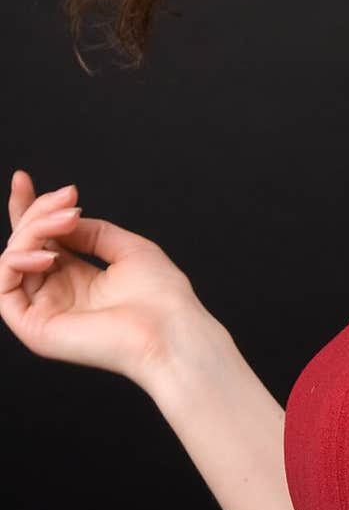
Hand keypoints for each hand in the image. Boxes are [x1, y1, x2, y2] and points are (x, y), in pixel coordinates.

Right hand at [2, 169, 201, 387]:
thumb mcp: (126, 248)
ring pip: (12, 258)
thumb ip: (90, 232)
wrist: (171, 330)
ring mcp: (44, 310)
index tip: (23, 179)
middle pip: (23, 244)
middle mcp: (57, 293)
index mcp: (78, 278)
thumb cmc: (161, 296)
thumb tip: (61, 218)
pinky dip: (18, 260)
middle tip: (69, 197)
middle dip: (38, 211)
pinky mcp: (34, 327)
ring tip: (68, 219)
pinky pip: (4, 286)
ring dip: (35, 229)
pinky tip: (49, 254)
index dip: (28, 209)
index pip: (41, 241)